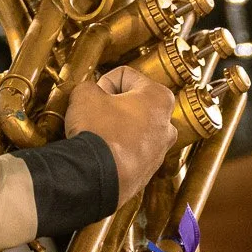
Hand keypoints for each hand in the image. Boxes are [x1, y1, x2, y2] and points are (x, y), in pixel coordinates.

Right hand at [65, 65, 176, 204]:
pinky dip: (119, 149)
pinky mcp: (148, 172)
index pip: (125, 75)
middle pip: (135, 103)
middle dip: (115, 104)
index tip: (95, 95)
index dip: (103, 82)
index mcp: (158, 97)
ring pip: (135, 129)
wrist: (97, 176)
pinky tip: (103, 151)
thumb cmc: (98, 131)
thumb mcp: (85, 94)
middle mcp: (166, 125)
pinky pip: (132, 151)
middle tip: (97, 111)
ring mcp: (160, 151)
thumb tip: (92, 94)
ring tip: (99, 132)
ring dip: (118, 127)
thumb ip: (92, 86)